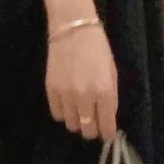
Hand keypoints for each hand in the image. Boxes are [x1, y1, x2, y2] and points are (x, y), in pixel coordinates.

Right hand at [45, 24, 118, 141]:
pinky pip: (57, 114)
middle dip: (92, 130)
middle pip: (87, 130)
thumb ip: (111, 98)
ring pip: (71, 125)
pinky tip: (68, 103)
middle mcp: (85, 97)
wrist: (72, 29)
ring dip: (77, 121)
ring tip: (80, 110)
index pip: (106, 126)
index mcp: (104, 92)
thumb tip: (107, 119)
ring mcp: (66, 95)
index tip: (107, 134)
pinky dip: (63, 113)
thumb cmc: (98, 49)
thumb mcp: (112, 73)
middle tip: (94, 123)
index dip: (107, 134)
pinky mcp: (51, 91)